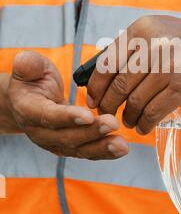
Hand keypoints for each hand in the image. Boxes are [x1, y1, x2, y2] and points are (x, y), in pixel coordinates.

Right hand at [6, 51, 128, 158]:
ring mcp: (54, 143)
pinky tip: (121, 148)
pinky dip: (104, 152)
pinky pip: (87, 152)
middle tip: (113, 124)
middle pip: (67, 136)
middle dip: (91, 132)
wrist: (27, 101)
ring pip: (79, 149)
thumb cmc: (32, 80)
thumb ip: (29, 64)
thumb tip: (24, 61)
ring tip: (122, 144)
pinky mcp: (68, 148)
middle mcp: (40, 132)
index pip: (48, 116)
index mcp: (28, 110)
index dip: (67, 117)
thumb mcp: (29, 67)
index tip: (88, 115)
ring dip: (101, 147)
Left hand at [86, 15, 180, 133]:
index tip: (93, 99)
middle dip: (109, 105)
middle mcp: (154, 46)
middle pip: (120, 85)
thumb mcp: (156, 31)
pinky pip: (154, 112)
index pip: (107, 63)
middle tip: (107, 114)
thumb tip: (100, 78)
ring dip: (128, 116)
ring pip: (136, 101)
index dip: (96, 86)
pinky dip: (144, 123)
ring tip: (128, 121)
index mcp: (141, 30)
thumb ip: (131, 49)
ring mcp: (169, 67)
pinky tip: (143, 126)